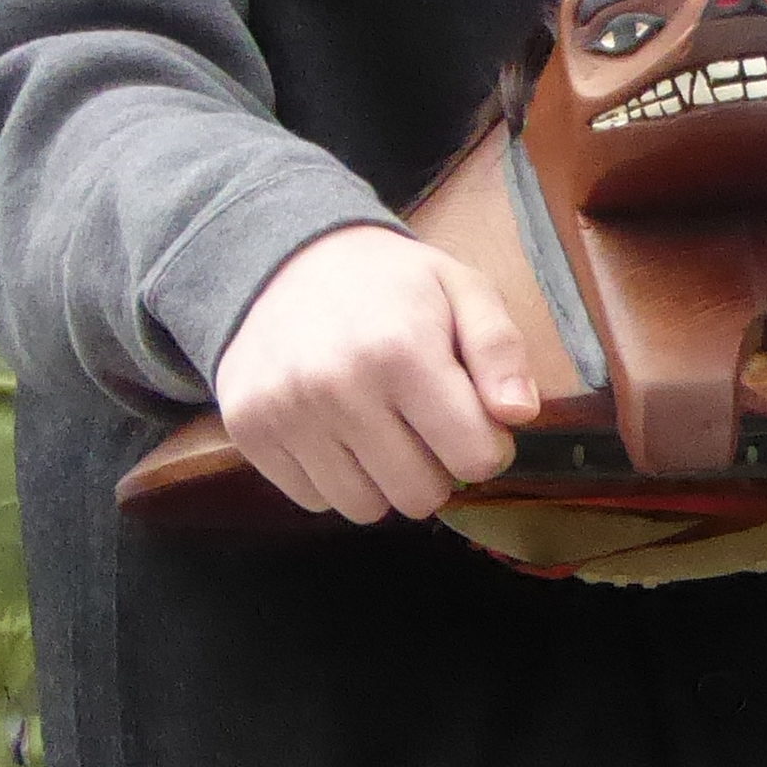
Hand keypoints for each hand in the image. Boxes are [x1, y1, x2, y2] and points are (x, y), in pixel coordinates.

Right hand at [214, 226, 540, 524]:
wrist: (283, 257)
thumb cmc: (388, 282)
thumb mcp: (460, 288)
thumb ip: (500, 349)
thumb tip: (517, 415)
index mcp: (402, 350)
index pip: (475, 459)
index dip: (485, 444)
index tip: (469, 417)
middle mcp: (339, 387)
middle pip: (420, 496)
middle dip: (434, 467)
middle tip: (421, 422)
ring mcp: (287, 413)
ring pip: (365, 509)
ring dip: (382, 479)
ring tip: (377, 426)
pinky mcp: (248, 430)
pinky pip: (313, 500)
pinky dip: (332, 476)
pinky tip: (333, 429)